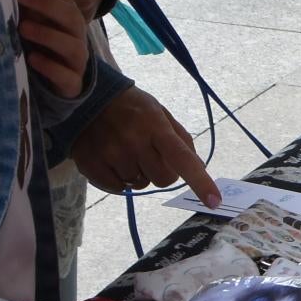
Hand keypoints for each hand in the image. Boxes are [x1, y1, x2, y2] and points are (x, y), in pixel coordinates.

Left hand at [11, 0, 92, 98]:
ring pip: (72, 46)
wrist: (58, 85)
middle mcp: (77, 36)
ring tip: (23, 27)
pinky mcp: (72, 84)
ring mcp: (77, 61)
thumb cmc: (43, 48)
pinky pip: (66, 76)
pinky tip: (33, 59)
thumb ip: (27, 3)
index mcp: (69, 18)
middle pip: (69, 16)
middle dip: (45, 3)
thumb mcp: (35, 22)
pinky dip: (50, 67)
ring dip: (47, 35)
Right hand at [73, 87, 218, 204]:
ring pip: (140, 185)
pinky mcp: (93, 167)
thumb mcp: (159, 112)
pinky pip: (119, 189)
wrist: (86, 98)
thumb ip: (180, 138)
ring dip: (139, 173)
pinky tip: (113, 160)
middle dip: (162, 172)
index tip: (214, 201)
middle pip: (163, 180)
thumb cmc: (131, 107)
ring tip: (127, 152)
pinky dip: (120, 180)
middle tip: (150, 155)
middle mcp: (134, 142)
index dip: (200, 182)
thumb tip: (198, 166)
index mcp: (155, 126)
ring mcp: (112, 156)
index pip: (182, 159)